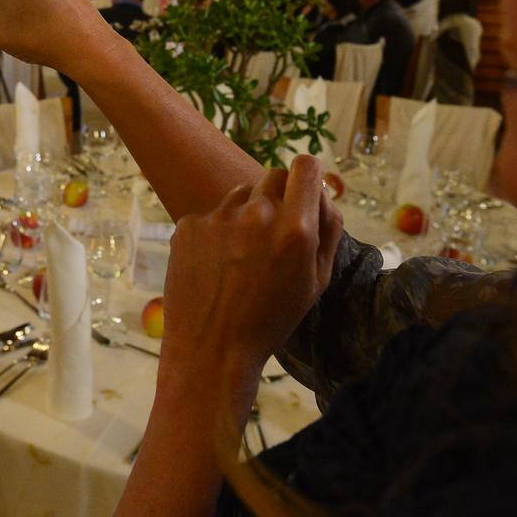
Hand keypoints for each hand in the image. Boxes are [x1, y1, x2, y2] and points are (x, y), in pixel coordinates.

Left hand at [159, 155, 343, 383]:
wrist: (212, 349)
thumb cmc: (271, 320)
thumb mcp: (316, 282)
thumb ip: (327, 230)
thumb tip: (324, 194)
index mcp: (296, 229)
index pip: (306, 166)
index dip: (309, 175)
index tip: (305, 190)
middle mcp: (258, 214)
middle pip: (274, 175)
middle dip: (280, 195)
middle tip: (275, 231)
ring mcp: (219, 217)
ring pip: (241, 194)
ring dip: (247, 212)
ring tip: (243, 256)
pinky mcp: (189, 225)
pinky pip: (211, 215)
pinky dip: (216, 233)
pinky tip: (216, 266)